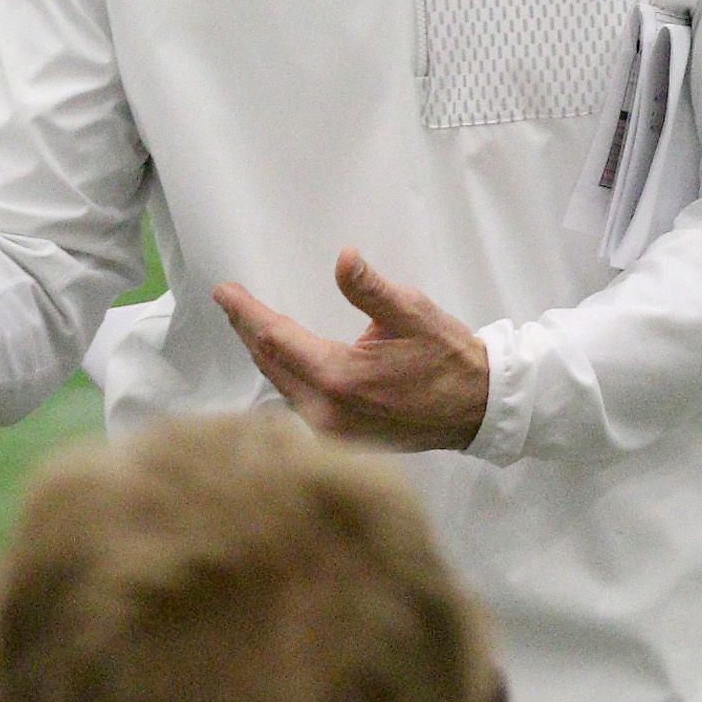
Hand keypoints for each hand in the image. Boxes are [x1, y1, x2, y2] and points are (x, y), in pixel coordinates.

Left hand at [214, 249, 491, 453]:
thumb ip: (370, 288)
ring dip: (265, 356)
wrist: (477, 407)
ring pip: (282, 388)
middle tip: (231, 304)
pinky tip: (283, 363)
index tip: (224, 292)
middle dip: (248, 331)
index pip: (276, 339)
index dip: (246, 313)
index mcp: (339, 378)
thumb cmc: (448, 357)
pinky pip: (299, 405)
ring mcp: (333, 433)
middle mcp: (327, 412)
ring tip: (251, 328)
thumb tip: (343, 259)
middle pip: (271, 366)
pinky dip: (285, 379)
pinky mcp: (343, 442)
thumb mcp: (412, 312)